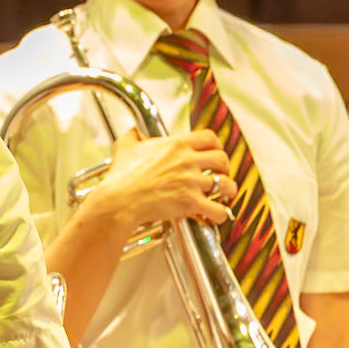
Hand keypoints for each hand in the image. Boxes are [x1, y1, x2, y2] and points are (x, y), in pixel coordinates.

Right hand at [84, 130, 232, 239]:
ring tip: (225, 195)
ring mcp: (190, 182)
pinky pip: (218, 209)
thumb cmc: (121, 177)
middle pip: (222, 159)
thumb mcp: (125, 148)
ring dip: (229, 190)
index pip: (209, 137)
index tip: (214, 152)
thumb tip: (132, 132)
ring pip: (226, 184)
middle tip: (220, 174)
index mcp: (175, 145)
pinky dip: (220, 214)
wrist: (119, 200)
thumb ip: (132, 137)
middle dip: (225, 167)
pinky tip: (215, 215)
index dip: (216, 145)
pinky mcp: (190, 203)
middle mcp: (187, 161)